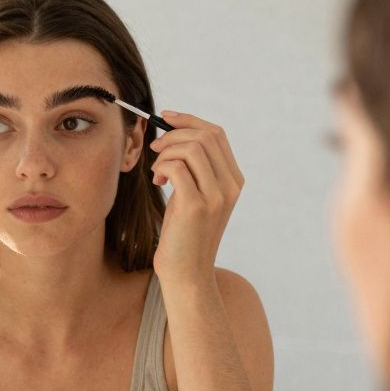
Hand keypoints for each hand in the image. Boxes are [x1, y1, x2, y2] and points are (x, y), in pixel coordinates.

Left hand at [148, 112, 243, 282]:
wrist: (186, 273)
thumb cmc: (183, 234)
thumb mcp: (192, 196)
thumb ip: (192, 169)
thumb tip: (172, 134)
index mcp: (233, 180)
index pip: (216, 134)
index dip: (189, 120)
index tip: (165, 117)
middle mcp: (230, 185)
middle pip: (205, 135)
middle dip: (174, 133)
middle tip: (156, 149)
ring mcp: (216, 196)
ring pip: (191, 147)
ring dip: (165, 152)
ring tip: (157, 172)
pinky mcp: (196, 206)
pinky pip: (177, 166)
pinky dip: (161, 166)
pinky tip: (158, 181)